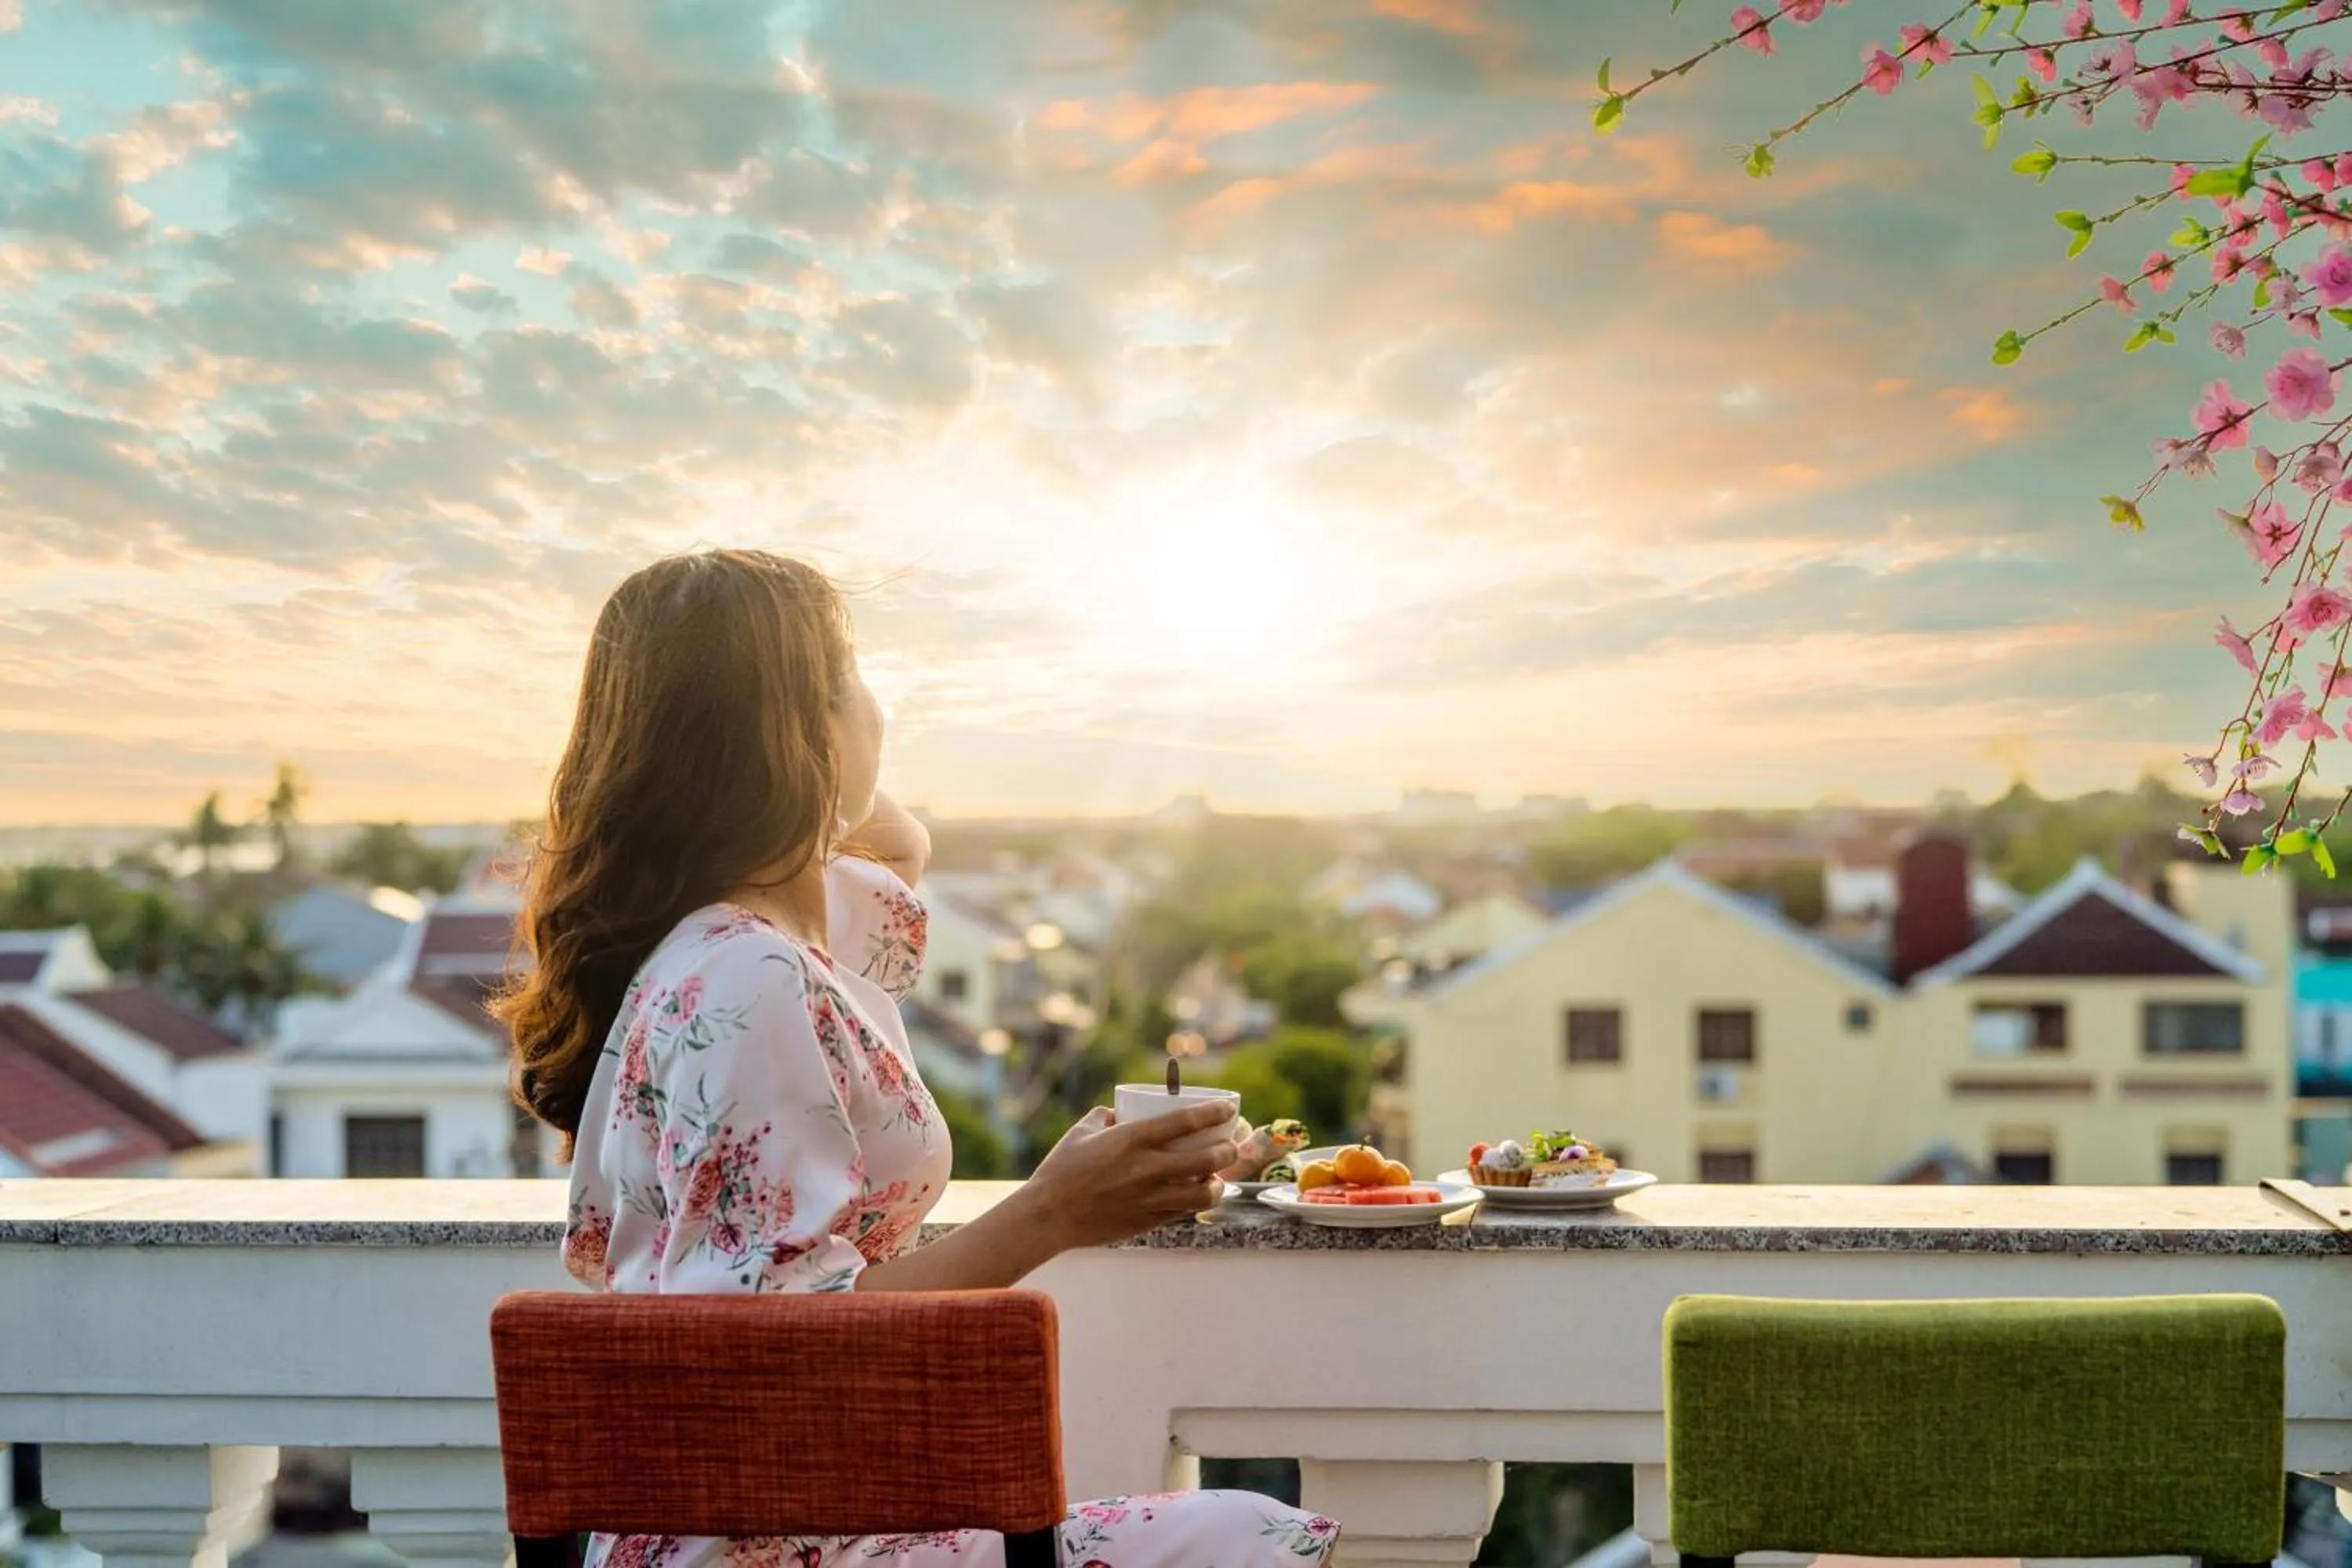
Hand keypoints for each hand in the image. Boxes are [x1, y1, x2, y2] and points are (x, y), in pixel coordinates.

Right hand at [1023, 1101, 1239, 1248]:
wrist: (1049, 1216)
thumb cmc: (1061, 1170)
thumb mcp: (1082, 1132)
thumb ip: (1105, 1117)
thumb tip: (1119, 1112)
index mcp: (1132, 1140)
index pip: (1186, 1121)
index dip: (1214, 1112)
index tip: (1227, 1109)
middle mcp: (1147, 1168)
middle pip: (1207, 1158)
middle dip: (1228, 1151)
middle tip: (1230, 1146)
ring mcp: (1150, 1198)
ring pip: (1204, 1194)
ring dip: (1218, 1184)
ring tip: (1217, 1179)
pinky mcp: (1148, 1221)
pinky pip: (1184, 1212)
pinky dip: (1195, 1203)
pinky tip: (1194, 1197)